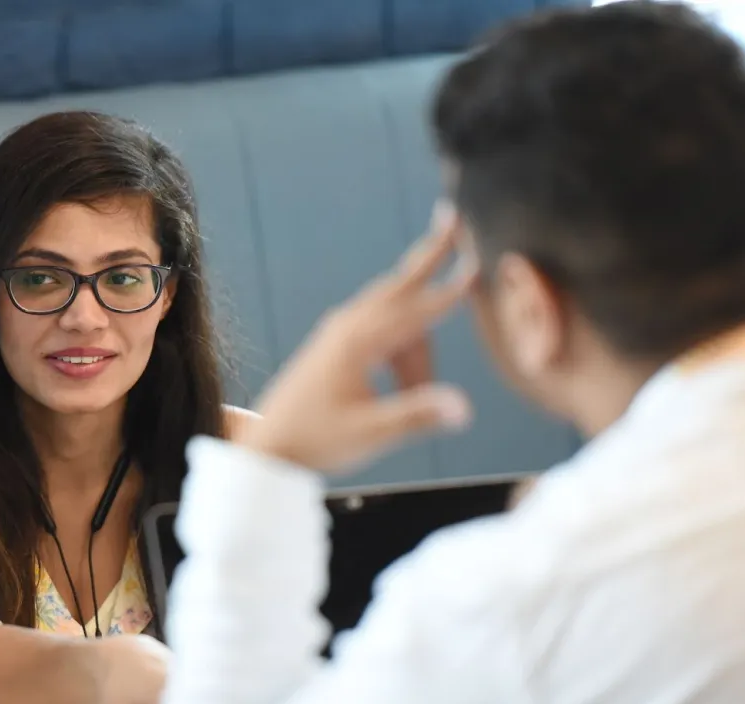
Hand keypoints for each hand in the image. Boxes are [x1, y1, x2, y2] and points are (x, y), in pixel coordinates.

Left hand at [238, 203, 475, 473]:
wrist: (269, 446)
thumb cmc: (314, 439)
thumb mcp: (370, 434)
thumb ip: (417, 417)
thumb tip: (464, 409)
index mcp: (358, 342)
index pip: (415, 310)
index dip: (450, 289)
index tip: (475, 262)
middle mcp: (348, 327)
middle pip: (400, 285)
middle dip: (429, 255)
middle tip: (450, 217)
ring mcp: (339, 333)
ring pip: (394, 319)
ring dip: (417, 348)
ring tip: (413, 397)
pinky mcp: (335, 345)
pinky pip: (380, 330)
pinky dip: (402, 348)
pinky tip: (409, 375)